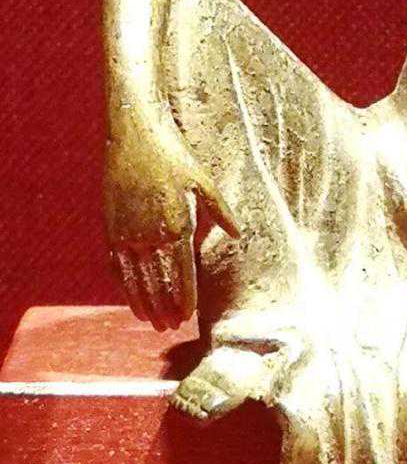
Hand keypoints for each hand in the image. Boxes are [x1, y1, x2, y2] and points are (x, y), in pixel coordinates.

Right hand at [105, 124, 238, 331]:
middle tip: (171, 328)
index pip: (181, 272)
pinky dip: (123, 286)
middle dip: (165, 307)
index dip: (184, 297)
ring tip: (152, 323)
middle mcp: (149, 233)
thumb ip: (220, 211)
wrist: (134, 135)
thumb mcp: (203, 180)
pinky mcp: (110, 226)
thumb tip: (238, 235)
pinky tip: (130, 299)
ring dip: (144, 303)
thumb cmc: (173, 155)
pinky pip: (116, 265)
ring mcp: (127, 232)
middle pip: (158, 282)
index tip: (188, 316)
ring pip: (135, 279)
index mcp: (176, 224)